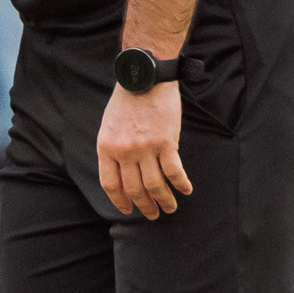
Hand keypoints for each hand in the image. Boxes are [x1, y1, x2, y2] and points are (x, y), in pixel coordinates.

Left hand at [97, 79, 190, 218]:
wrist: (144, 77)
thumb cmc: (127, 100)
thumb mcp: (109, 126)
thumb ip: (113, 149)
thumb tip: (121, 172)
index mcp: (107, 148)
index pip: (111, 185)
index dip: (120, 201)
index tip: (128, 210)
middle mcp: (124, 152)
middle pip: (134, 189)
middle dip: (144, 206)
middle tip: (152, 215)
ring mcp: (145, 148)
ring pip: (155, 185)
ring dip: (164, 201)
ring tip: (169, 209)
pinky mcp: (166, 142)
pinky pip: (174, 171)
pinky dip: (180, 184)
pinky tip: (186, 190)